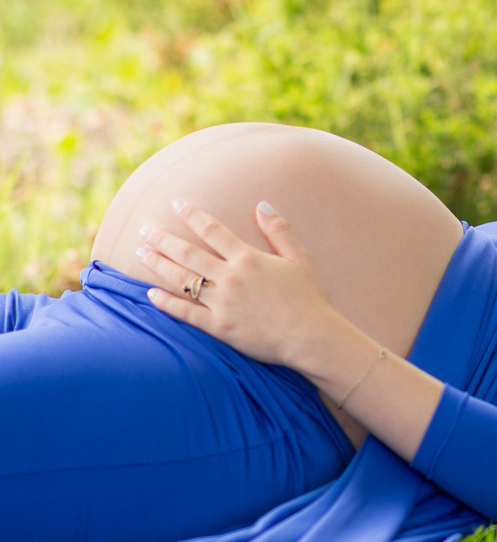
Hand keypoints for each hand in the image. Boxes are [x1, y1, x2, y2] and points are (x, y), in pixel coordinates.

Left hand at [137, 199, 340, 367]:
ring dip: (158, 264)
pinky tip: (151, 294)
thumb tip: (262, 205)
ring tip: (140, 253)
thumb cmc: (310, 298)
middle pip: (188, 254)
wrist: (310, 336)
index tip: (175, 204)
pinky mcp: (219, 327)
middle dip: (163, 239)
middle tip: (144, 230)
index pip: (213, 231)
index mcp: (248, 259)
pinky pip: (186, 313)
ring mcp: (222, 303)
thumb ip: (280, 231)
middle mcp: (230, 278)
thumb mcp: (300, 259)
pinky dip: (166, 303)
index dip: (192, 215)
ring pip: (182, 280)